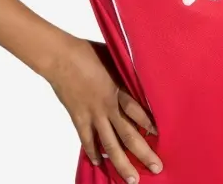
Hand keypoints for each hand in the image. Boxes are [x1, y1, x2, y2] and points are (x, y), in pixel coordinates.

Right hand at [45, 37, 161, 183]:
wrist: (60, 56)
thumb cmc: (88, 51)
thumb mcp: (114, 58)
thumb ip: (126, 72)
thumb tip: (139, 78)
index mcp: (118, 89)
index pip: (139, 112)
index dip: (151, 125)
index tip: (161, 136)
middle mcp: (107, 106)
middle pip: (128, 134)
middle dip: (143, 153)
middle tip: (157, 168)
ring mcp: (92, 114)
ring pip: (109, 144)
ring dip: (121, 163)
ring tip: (132, 179)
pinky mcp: (78, 117)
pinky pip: (86, 140)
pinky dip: (93, 152)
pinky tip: (99, 163)